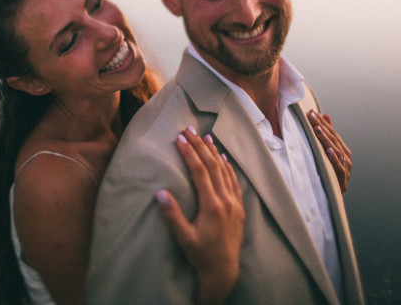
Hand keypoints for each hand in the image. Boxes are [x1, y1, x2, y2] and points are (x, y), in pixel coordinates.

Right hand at [155, 126, 244, 304]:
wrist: (223, 271)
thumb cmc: (200, 255)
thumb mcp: (183, 237)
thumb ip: (172, 215)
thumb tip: (160, 192)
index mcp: (211, 206)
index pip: (200, 172)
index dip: (189, 153)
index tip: (180, 138)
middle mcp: (226, 201)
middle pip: (213, 166)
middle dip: (200, 146)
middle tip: (190, 130)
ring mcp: (235, 204)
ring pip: (225, 172)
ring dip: (215, 153)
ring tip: (206, 138)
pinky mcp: (239, 209)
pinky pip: (235, 182)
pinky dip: (228, 168)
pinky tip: (224, 159)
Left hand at [308, 110, 351, 192]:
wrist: (328, 201)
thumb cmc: (325, 175)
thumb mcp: (324, 154)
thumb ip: (327, 136)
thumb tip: (326, 115)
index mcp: (343, 152)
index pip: (333, 134)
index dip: (322, 123)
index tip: (311, 111)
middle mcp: (346, 160)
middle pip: (334, 140)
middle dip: (322, 127)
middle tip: (311, 115)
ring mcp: (346, 171)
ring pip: (337, 152)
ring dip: (326, 140)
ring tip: (317, 129)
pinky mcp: (342, 182)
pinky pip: (339, 168)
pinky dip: (334, 159)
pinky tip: (328, 150)